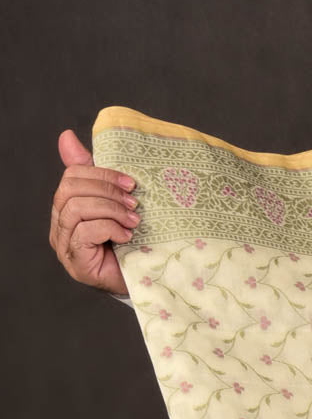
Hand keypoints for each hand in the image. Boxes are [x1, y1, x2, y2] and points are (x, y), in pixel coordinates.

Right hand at [49, 129, 138, 294]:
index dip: (101, 174)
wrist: (144, 281)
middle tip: (134, 202)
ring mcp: (65, 244)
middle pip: (70, 190)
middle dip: (106, 191)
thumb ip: (95, 175)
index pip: (72, 177)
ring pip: (76, 209)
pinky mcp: (76, 260)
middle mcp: (61, 225)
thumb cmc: (130, 243)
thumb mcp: (116, 205)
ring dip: (110, 210)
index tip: (131, 183)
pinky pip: (84, 232)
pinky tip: (126, 237)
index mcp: (67, 207)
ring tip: (133, 221)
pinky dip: (109, 229)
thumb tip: (67, 137)